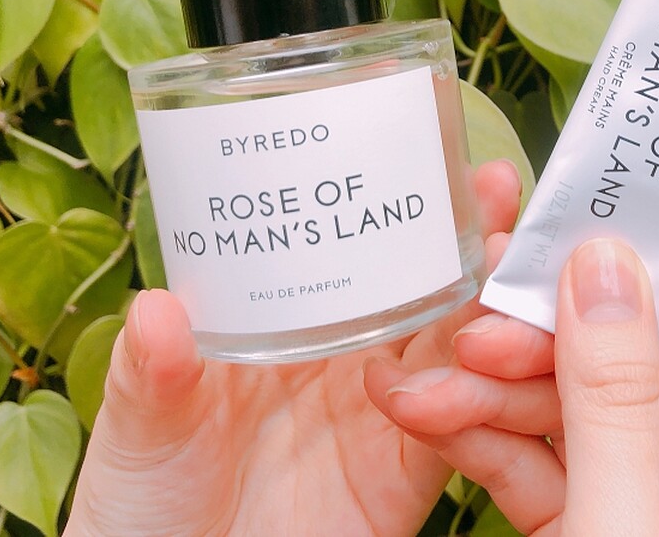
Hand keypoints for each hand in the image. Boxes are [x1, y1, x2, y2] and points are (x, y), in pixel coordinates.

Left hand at [65, 159, 520, 536]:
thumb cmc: (146, 504)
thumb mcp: (141, 431)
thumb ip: (150, 376)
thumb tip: (156, 308)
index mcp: (289, 325)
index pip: (357, 251)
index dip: (397, 204)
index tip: (429, 156)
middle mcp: (347, 359)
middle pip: (427, 284)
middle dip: (470, 232)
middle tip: (495, 188)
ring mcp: (386, 413)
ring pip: (463, 344)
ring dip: (496, 303)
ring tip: (517, 267)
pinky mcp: (409, 474)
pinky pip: (468, 428)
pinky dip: (491, 394)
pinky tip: (501, 362)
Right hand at [366, 238, 658, 535]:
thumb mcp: (629, 530)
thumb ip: (616, 401)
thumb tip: (607, 264)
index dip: (618, 295)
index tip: (540, 254)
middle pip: (618, 382)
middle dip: (529, 357)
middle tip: (456, 337)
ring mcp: (645, 520)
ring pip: (566, 427)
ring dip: (488, 401)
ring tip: (413, 391)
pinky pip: (538, 476)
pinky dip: (483, 446)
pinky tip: (430, 421)